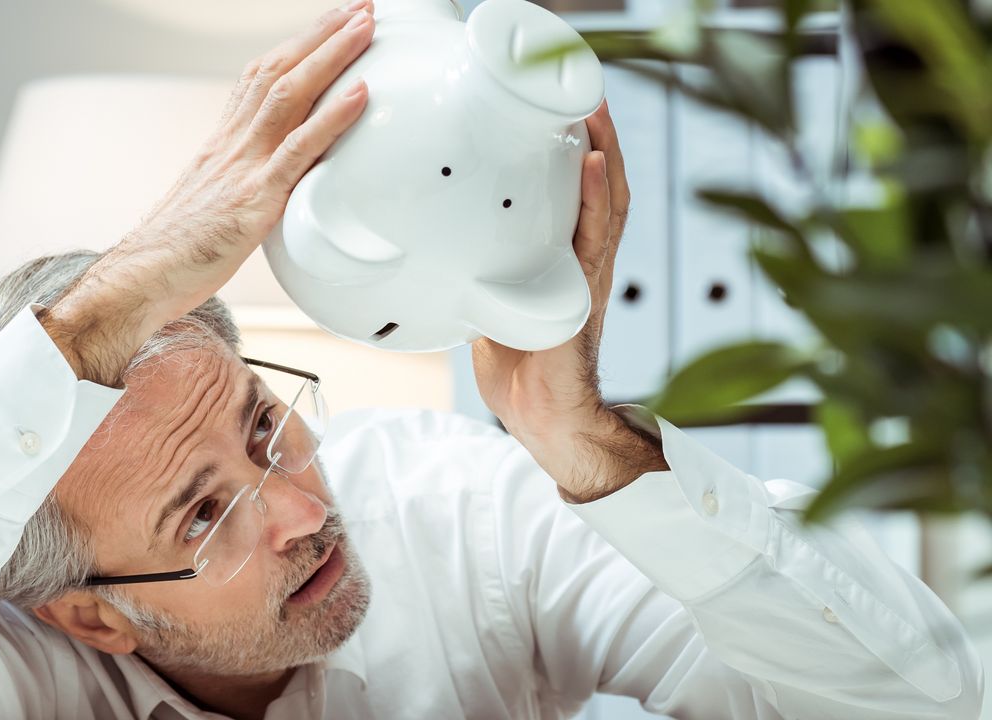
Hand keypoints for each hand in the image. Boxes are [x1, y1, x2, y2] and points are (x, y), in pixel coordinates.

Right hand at [43, 1, 375, 384]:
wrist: (140, 279)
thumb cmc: (176, 251)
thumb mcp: (214, 203)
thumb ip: (244, 182)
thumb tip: (274, 182)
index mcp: (223, 143)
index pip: (261, 76)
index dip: (297, 45)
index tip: (330, 22)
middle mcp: (232, 144)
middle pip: (279, 70)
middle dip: (322, 33)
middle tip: (361, 5)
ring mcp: (241, 168)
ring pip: (289, 94)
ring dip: (331, 54)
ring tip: (366, 26)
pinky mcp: (253, 200)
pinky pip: (297, 150)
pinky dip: (332, 117)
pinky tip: (360, 93)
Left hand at [472, 102, 662, 501]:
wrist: (542, 419)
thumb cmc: (518, 367)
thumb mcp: (487, 303)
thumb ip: (472, 271)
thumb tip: (427, 247)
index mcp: (557, 255)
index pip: (567, 188)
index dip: (564, 147)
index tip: (545, 104)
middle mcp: (579, 255)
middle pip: (595, 179)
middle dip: (588, 131)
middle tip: (573, 83)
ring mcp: (587, 272)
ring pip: (606, 197)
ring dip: (602, 148)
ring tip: (589, 105)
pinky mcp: (585, 294)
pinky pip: (596, 238)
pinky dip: (597, 199)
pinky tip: (592, 164)